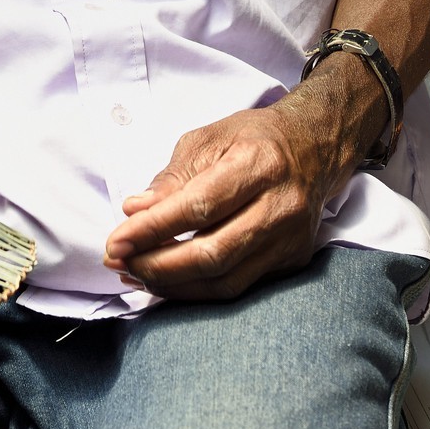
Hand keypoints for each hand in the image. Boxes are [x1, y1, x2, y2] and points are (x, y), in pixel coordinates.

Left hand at [103, 96, 351, 302]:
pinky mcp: (292, 261)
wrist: (313, 147)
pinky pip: (239, 288)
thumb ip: (172, 177)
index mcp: (258, 163)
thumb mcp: (207, 139)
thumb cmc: (252, 138)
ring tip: (134, 274)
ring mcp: (291, 239)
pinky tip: (167, 281)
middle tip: (118, 261)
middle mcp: (280, 205)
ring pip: (225, 281)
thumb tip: (135, 212)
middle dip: (157, 265)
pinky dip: (197, 290)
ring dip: (172, 285)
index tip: (116, 240)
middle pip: (213, 253)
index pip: (200, 206)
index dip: (154, 228)